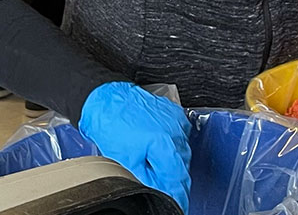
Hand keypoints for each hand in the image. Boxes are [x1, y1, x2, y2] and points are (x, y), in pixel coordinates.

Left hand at [79, 82, 191, 212]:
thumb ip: (148, 179)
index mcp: (165, 143)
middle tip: (169, 190)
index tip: (179, 204)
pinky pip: (180, 134)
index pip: (177, 177)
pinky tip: (162, 149)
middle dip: (176, 179)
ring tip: (161, 169)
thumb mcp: (127, 162)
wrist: (107, 99)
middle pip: (183, 164)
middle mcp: (175, 130)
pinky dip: (174, 145)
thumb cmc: (111, 126)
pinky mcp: (174, 112)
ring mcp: (176, 119)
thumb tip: (160, 190)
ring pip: (183, 149)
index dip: (179, 195)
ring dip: (175, 162)